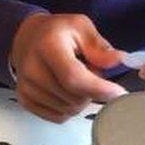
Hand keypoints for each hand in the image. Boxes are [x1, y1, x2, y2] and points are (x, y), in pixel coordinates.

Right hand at [9, 13, 127, 122]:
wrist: (27, 38)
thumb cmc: (57, 32)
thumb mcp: (81, 26)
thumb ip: (99, 46)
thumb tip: (118, 60)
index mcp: (48, 46)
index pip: (74, 77)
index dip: (98, 89)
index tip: (118, 93)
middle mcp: (32, 68)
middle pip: (73, 98)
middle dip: (92, 91)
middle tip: (91, 72)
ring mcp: (26, 87)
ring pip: (68, 111)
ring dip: (81, 100)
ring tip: (76, 79)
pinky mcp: (25, 100)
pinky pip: (58, 117)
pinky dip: (69, 107)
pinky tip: (66, 89)